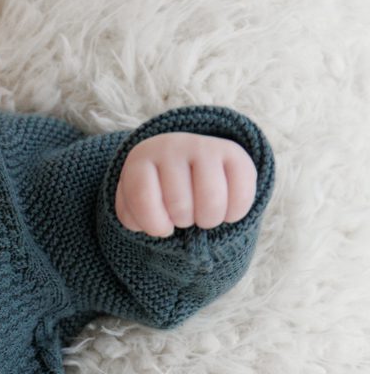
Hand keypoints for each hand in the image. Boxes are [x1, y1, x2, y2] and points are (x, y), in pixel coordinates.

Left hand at [115, 132, 256, 237]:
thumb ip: (132, 216)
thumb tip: (161, 227)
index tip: (162, 226)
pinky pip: (241, 196)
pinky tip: (226, 210)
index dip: (154, 224)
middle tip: (184, 215)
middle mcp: (173, 146)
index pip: (142, 198)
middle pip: (180, 206)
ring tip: (203, 214)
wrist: (186, 161)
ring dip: (208, 220)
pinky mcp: (234, 153)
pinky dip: (234, 214)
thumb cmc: (157, 189)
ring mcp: (205, 146)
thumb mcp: (135, 201)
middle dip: (183, 222)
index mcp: (142, 158)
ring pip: (211, 202)